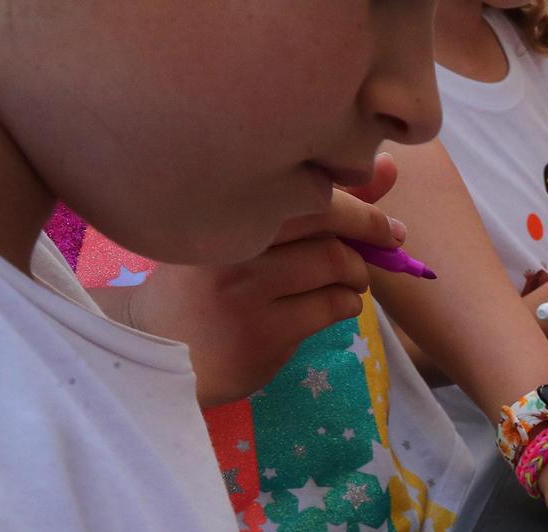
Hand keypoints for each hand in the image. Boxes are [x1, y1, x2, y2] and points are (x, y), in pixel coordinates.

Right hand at [124, 153, 402, 406]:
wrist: (159, 347)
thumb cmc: (210, 283)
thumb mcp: (246, 234)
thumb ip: (314, 202)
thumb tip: (387, 168)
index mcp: (225, 209)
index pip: (307, 189)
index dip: (359, 204)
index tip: (383, 221)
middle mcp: (233, 243)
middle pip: (327, 222)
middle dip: (372, 231)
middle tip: (388, 241)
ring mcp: (246, 290)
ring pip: (335, 264)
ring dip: (359, 274)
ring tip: (352, 279)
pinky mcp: (264, 332)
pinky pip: (332, 307)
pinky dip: (348, 304)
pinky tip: (336, 304)